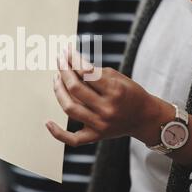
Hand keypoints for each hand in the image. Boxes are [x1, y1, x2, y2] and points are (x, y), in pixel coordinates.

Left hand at [46, 47, 173, 146]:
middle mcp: (107, 109)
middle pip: (75, 89)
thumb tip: (70, 66)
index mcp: (115, 91)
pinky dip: (58, 133)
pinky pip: (73, 139)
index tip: (67, 52)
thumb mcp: (118, 77)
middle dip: (64, 71)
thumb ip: (95, 73)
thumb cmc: (129, 93)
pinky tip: (47, 122)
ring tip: (56, 77)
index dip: (74, 60)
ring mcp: (100, 125)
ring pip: (69, 108)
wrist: (144, 117)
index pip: (86, 72)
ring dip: (58, 91)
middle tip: (60, 60)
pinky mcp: (95, 136)